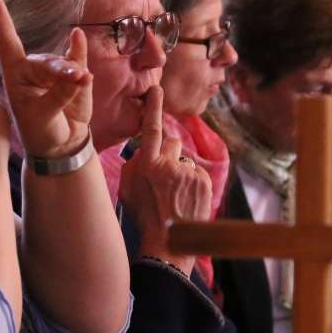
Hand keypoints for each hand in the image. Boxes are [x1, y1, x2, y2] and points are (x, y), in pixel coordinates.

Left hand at [0, 0, 92, 158]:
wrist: (60, 144)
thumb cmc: (41, 131)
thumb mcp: (43, 117)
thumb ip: (59, 96)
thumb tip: (81, 76)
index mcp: (16, 76)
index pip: (7, 45)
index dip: (1, 22)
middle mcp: (33, 69)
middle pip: (46, 61)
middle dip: (61, 69)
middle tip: (76, 78)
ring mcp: (55, 71)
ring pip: (65, 64)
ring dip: (73, 73)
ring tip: (82, 82)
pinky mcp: (76, 74)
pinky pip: (77, 58)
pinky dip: (80, 50)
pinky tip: (78, 37)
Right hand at [118, 86, 210, 269]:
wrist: (168, 243)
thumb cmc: (144, 217)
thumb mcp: (128, 189)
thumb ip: (135, 164)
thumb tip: (144, 152)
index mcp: (148, 164)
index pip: (151, 128)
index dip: (154, 108)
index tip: (156, 89)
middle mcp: (169, 163)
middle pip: (172, 142)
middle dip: (170, 154)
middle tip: (165, 177)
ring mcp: (189, 171)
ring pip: (185, 160)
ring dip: (181, 171)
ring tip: (175, 195)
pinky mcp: (204, 180)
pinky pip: (196, 172)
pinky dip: (192, 182)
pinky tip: (185, 199)